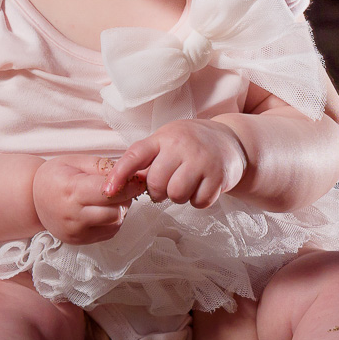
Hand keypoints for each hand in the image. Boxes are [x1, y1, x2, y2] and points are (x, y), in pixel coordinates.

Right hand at [33, 155, 146, 244]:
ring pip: (115, 222)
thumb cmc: (54, 175)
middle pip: (116, 210)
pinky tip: (104, 210)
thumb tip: (128, 172)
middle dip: (126, 197)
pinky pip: (108, 232)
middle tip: (126, 187)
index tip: (138, 180)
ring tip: (112, 198)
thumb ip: (102, 166)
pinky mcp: (79, 241)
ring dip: (120, 210)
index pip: (110, 191)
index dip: (129, 185)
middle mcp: (73, 214)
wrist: (32, 198)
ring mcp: (75, 231)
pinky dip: (112, 221)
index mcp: (71, 190)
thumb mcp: (76, 161)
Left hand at [104, 119, 247, 208]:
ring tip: (186, 184)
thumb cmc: (190, 144)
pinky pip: (199, 202)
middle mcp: (182, 146)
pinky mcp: (219, 176)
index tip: (108, 190)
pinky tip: (202, 187)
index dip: (119, 174)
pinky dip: (198, 200)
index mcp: (163, 137)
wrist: (230, 142)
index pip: (135, 155)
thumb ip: (147, 159)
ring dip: (178, 197)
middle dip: (158, 191)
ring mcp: (202, 160)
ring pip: (176, 194)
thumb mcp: (167, 142)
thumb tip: (121, 183)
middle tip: (169, 183)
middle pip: (156, 182)